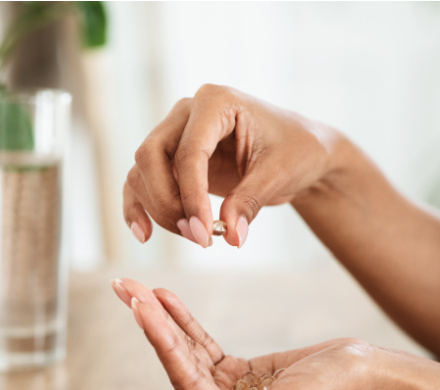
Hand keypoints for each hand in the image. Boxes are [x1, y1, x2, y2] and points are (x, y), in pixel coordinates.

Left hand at [112, 278, 391, 389]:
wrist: (369, 376)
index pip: (185, 381)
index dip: (160, 341)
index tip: (138, 305)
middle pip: (178, 364)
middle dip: (150, 324)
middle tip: (124, 287)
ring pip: (187, 353)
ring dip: (163, 319)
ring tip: (139, 287)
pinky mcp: (240, 375)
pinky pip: (204, 346)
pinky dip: (186, 323)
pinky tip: (167, 300)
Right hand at [123, 84, 340, 247]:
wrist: (300, 152)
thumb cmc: (295, 151)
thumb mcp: (279, 174)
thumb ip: (250, 201)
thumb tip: (232, 236)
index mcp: (216, 102)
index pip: (189, 151)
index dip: (192, 196)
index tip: (204, 232)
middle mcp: (187, 113)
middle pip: (151, 157)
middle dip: (168, 203)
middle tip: (198, 237)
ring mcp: (174, 134)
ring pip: (143, 172)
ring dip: (160, 210)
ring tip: (195, 237)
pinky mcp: (171, 159)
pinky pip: (142, 182)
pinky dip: (139, 207)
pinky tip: (144, 234)